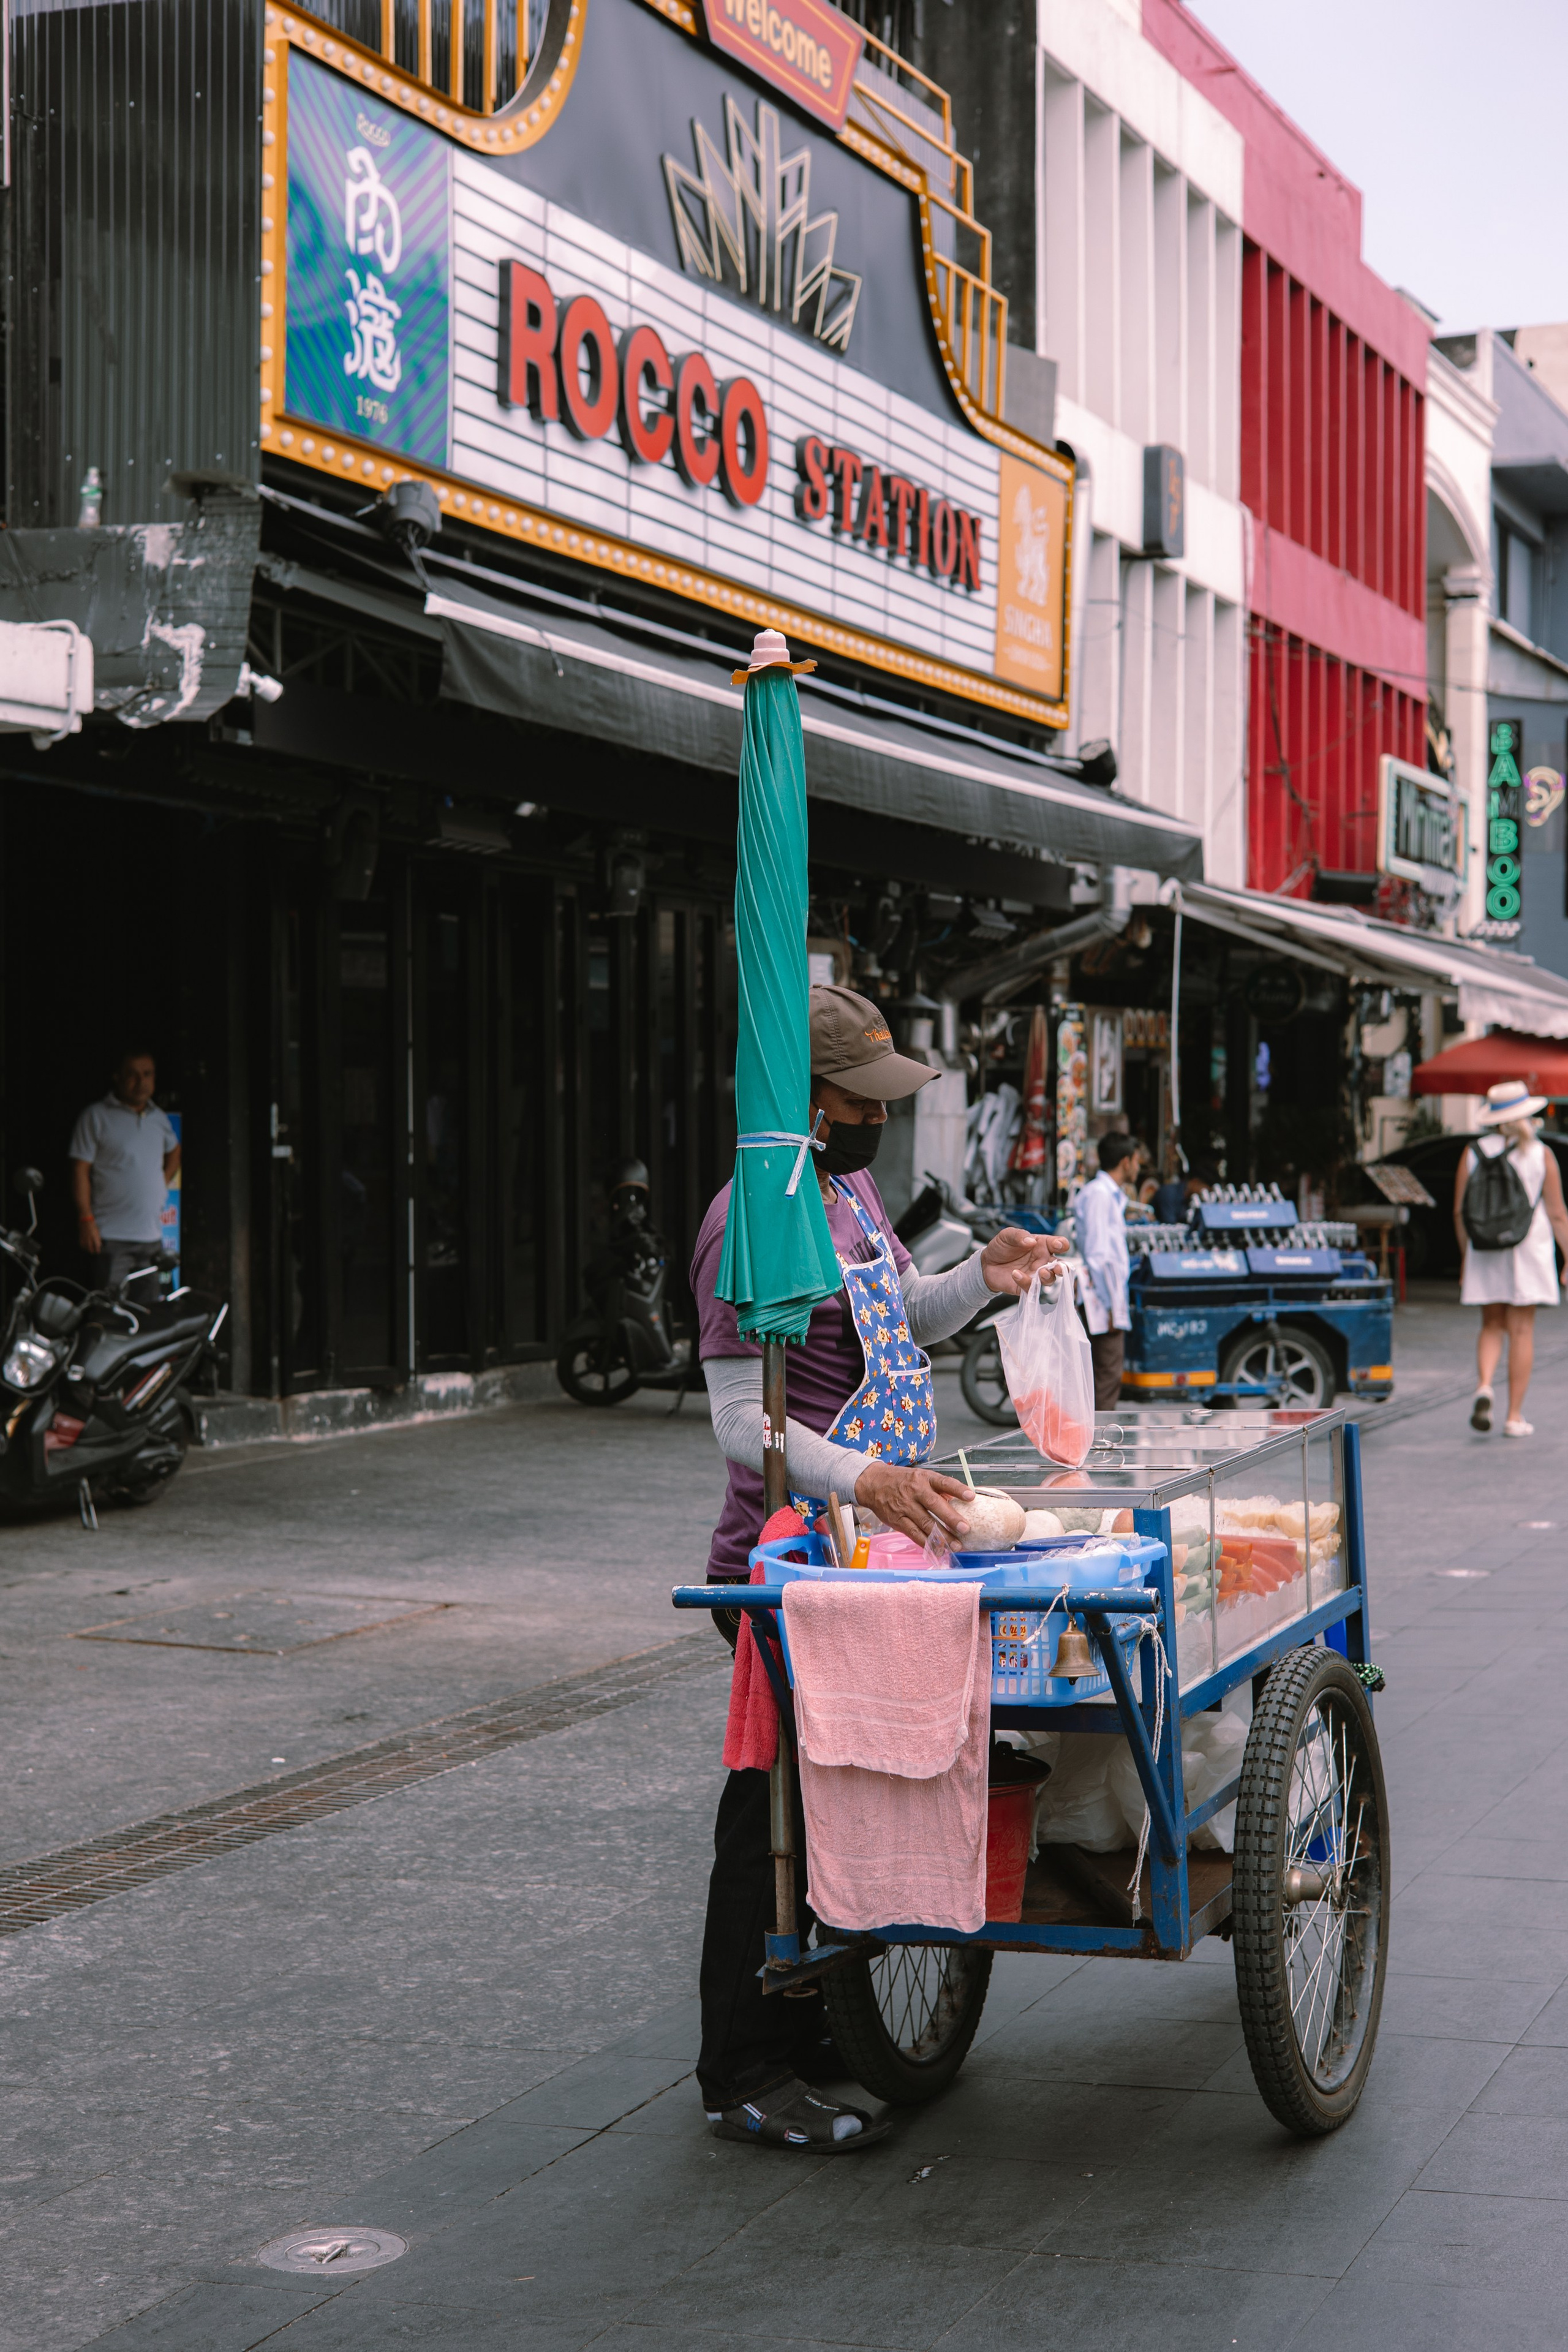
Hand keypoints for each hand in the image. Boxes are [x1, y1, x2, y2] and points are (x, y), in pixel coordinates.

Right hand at [79, 1215, 101, 1254]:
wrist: (85, 1220)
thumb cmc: (93, 1225)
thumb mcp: (97, 1232)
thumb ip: (98, 1239)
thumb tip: (99, 1244)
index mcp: (95, 1237)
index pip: (97, 1246)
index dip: (97, 1250)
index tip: (98, 1252)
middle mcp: (89, 1239)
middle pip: (91, 1249)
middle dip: (92, 1251)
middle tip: (93, 1252)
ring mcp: (84, 1238)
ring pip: (86, 1248)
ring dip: (88, 1250)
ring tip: (89, 1250)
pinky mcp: (80, 1237)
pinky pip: (81, 1244)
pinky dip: (83, 1247)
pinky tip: (84, 1247)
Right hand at [853, 1461, 975, 1543]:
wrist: (873, 1483)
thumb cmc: (901, 1480)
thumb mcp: (920, 1476)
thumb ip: (938, 1488)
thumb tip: (959, 1499)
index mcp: (923, 1478)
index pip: (943, 1482)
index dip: (958, 1489)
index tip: (971, 1496)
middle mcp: (914, 1491)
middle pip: (934, 1505)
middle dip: (951, 1518)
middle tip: (965, 1529)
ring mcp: (905, 1507)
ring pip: (925, 1524)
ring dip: (942, 1536)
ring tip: (956, 1545)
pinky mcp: (897, 1520)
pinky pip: (914, 1534)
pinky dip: (927, 1543)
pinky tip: (938, 1550)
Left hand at [980, 1227, 1069, 1296]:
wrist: (987, 1263)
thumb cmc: (1001, 1247)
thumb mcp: (1007, 1235)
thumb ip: (1019, 1235)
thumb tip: (1031, 1241)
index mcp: (1042, 1245)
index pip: (1058, 1244)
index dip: (1061, 1244)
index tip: (1057, 1245)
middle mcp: (1042, 1260)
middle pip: (1060, 1266)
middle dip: (1063, 1268)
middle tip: (1059, 1267)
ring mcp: (1035, 1274)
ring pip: (1050, 1279)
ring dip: (1048, 1277)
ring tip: (1040, 1272)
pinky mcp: (1026, 1286)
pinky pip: (1031, 1288)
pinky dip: (1025, 1282)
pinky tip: (1016, 1274)